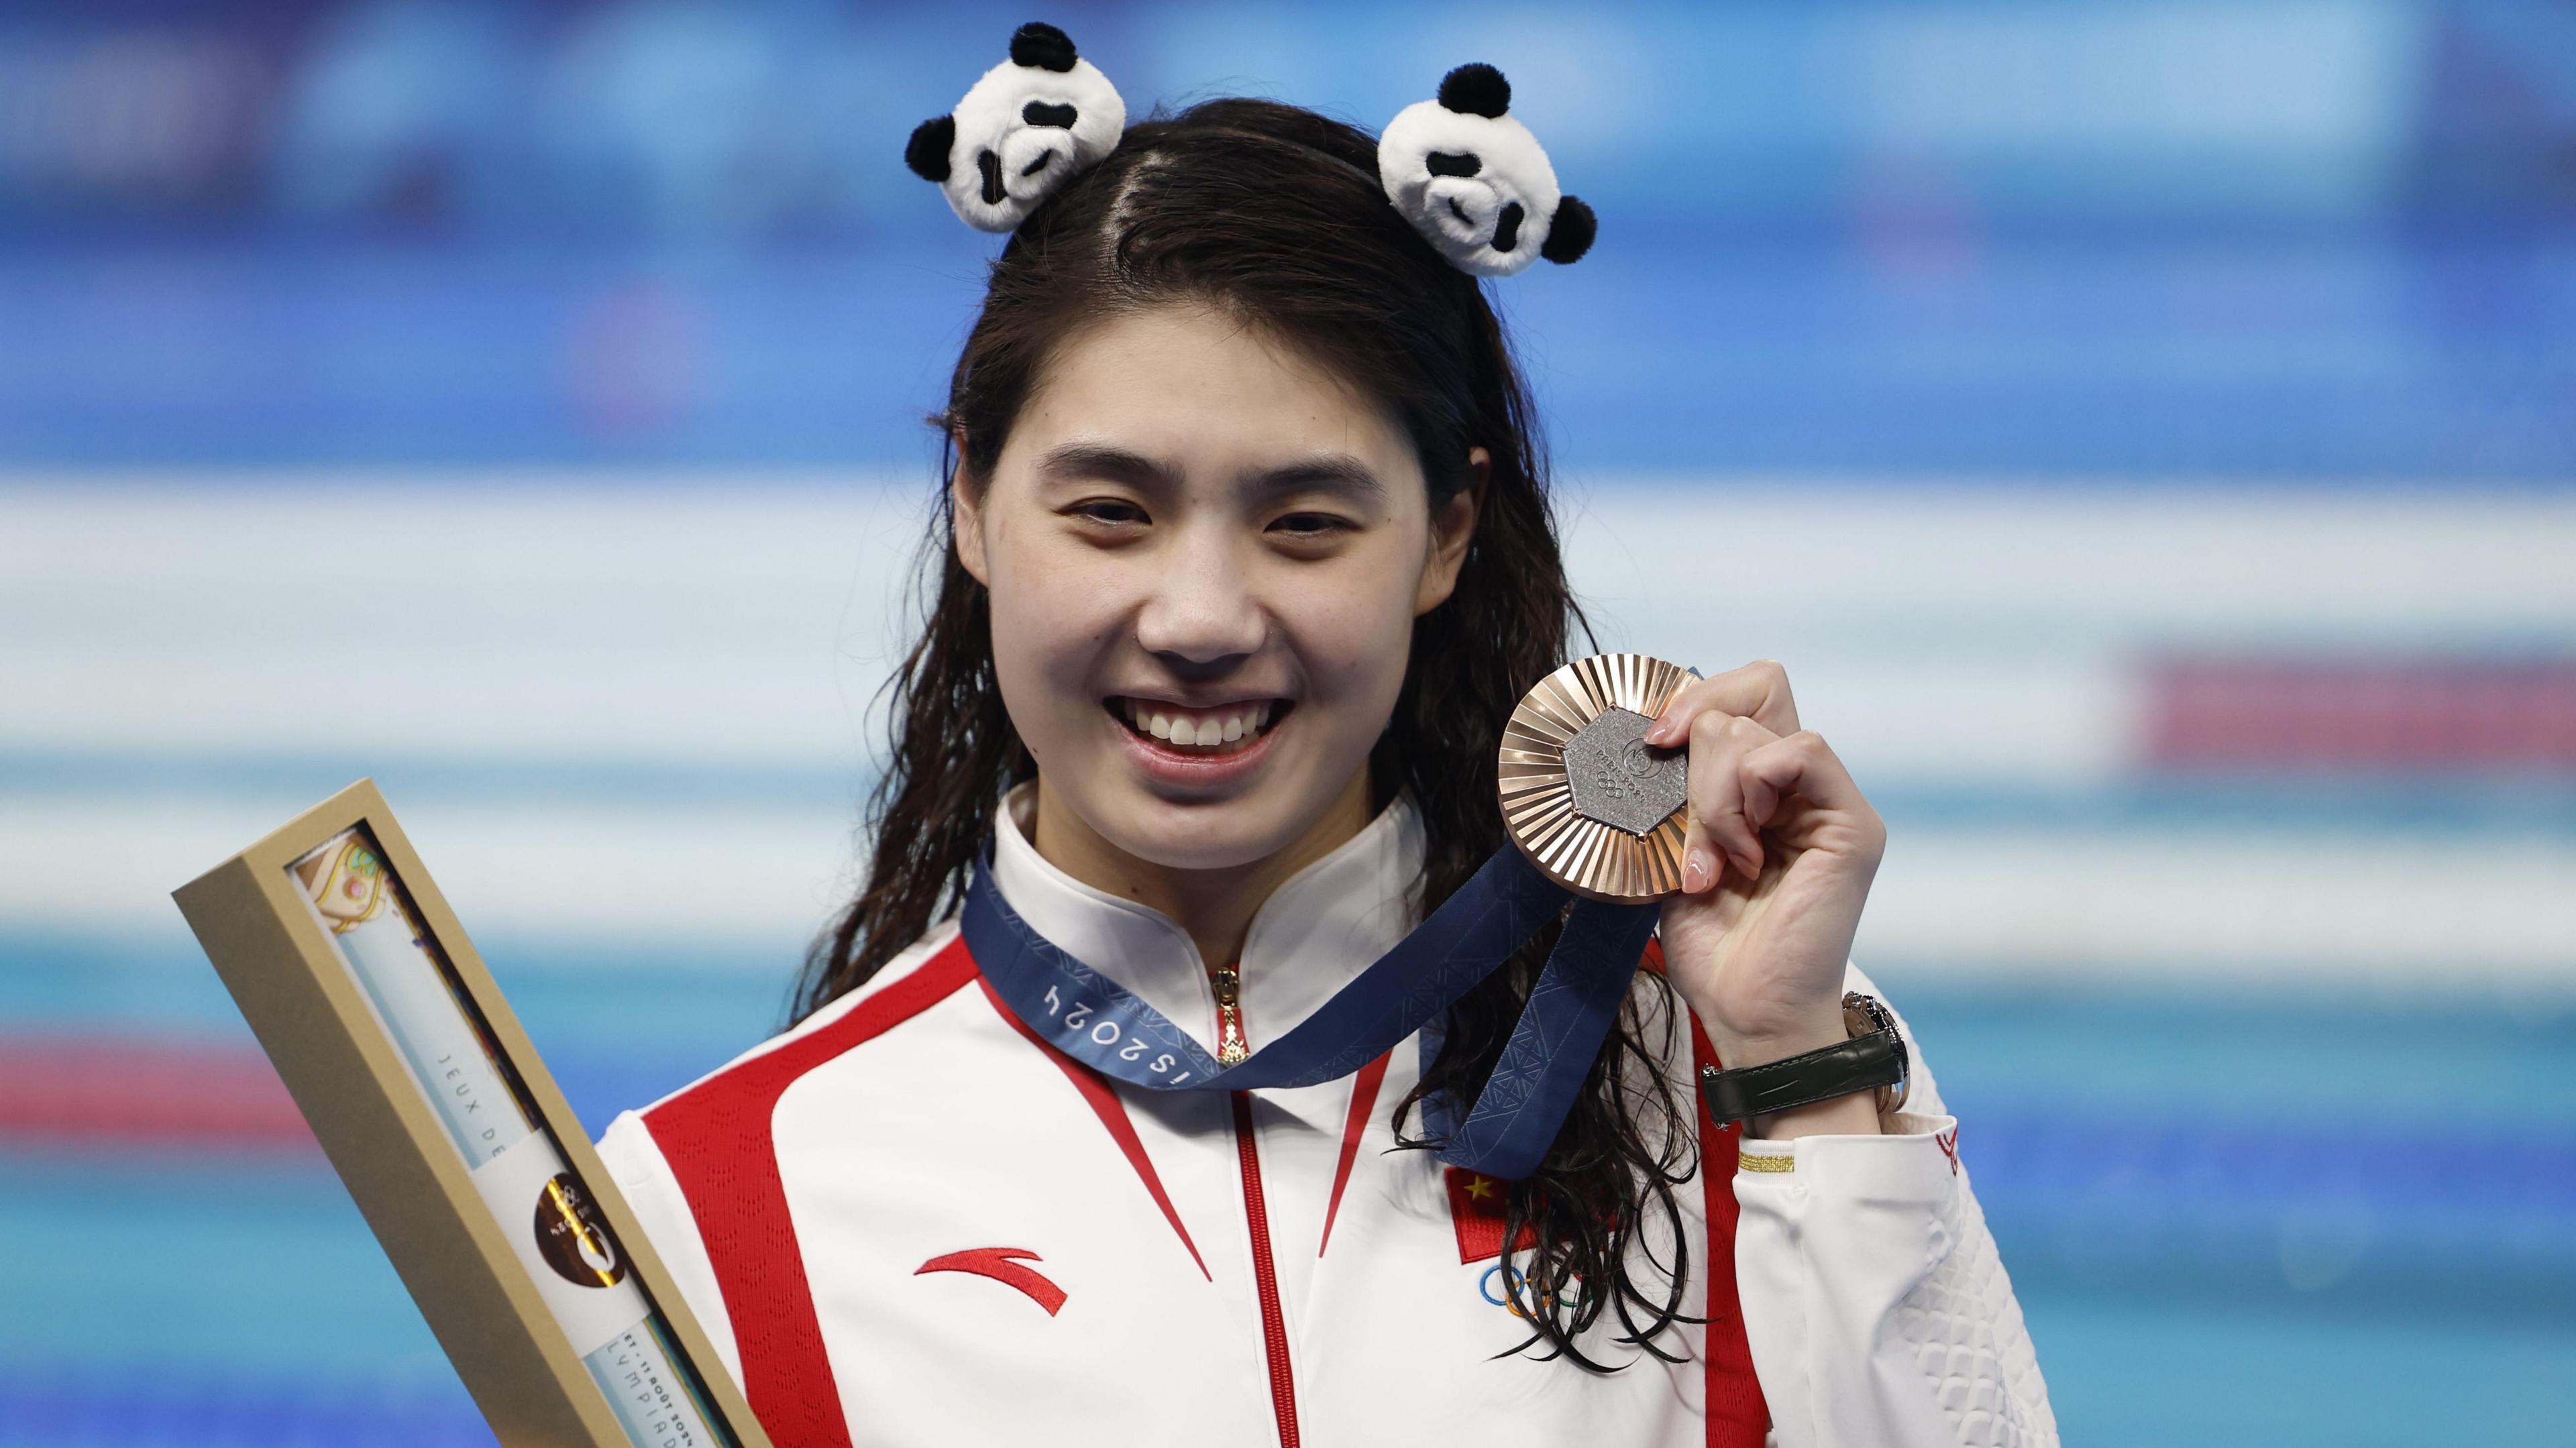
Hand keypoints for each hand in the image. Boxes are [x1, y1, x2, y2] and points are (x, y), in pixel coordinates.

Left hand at [1646, 662, 1886, 1092]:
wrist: (1747, 1011)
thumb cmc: (1714, 944)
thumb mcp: (1676, 850)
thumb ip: (1677, 790)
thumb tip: (1653, 734)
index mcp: (1763, 786)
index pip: (1741, 695)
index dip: (1694, 699)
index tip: (1653, 743)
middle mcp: (1802, 786)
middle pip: (1750, 695)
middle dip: (1696, 758)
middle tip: (1692, 836)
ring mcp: (1831, 801)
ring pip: (1758, 729)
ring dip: (1715, 795)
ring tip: (1718, 862)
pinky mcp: (1852, 824)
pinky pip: (1801, 751)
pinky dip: (1752, 790)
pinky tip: (1745, 849)